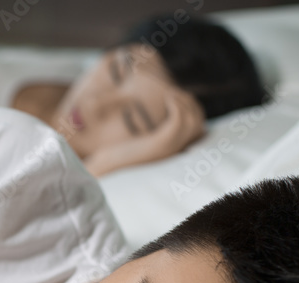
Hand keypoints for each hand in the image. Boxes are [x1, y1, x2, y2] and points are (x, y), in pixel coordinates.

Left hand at [82, 89, 205, 176]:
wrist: (100, 171)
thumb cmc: (114, 158)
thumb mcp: (136, 145)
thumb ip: (148, 136)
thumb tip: (156, 119)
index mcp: (171, 154)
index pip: (198, 131)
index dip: (192, 111)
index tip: (177, 99)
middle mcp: (174, 154)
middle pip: (198, 123)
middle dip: (190, 104)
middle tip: (172, 94)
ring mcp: (169, 150)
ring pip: (193, 120)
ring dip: (184, 102)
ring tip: (170, 95)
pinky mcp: (159, 146)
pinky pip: (179, 121)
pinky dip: (177, 105)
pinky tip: (167, 99)